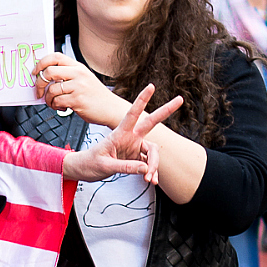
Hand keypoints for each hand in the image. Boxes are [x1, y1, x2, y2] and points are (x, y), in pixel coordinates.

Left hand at [34, 54, 123, 126]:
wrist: (111, 109)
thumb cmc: (95, 96)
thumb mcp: (83, 79)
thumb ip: (67, 75)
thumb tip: (45, 76)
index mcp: (78, 67)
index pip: (55, 56)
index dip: (41, 63)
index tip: (35, 72)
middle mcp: (78, 74)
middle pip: (49, 71)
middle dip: (39, 83)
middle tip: (39, 91)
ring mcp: (79, 87)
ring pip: (51, 89)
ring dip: (48, 99)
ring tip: (54, 103)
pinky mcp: (78, 100)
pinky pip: (57, 101)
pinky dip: (55, 106)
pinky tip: (62, 107)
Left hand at [62, 86, 183, 184]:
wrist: (85, 170)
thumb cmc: (90, 163)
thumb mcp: (105, 166)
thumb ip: (125, 167)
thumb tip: (145, 169)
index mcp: (119, 133)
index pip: (132, 114)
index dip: (142, 100)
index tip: (151, 87)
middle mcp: (130, 137)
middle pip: (151, 123)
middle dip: (165, 111)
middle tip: (180, 99)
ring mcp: (134, 147)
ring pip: (152, 152)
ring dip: (154, 165)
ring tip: (149, 179)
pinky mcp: (136, 157)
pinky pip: (148, 164)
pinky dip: (151, 172)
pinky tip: (151, 180)